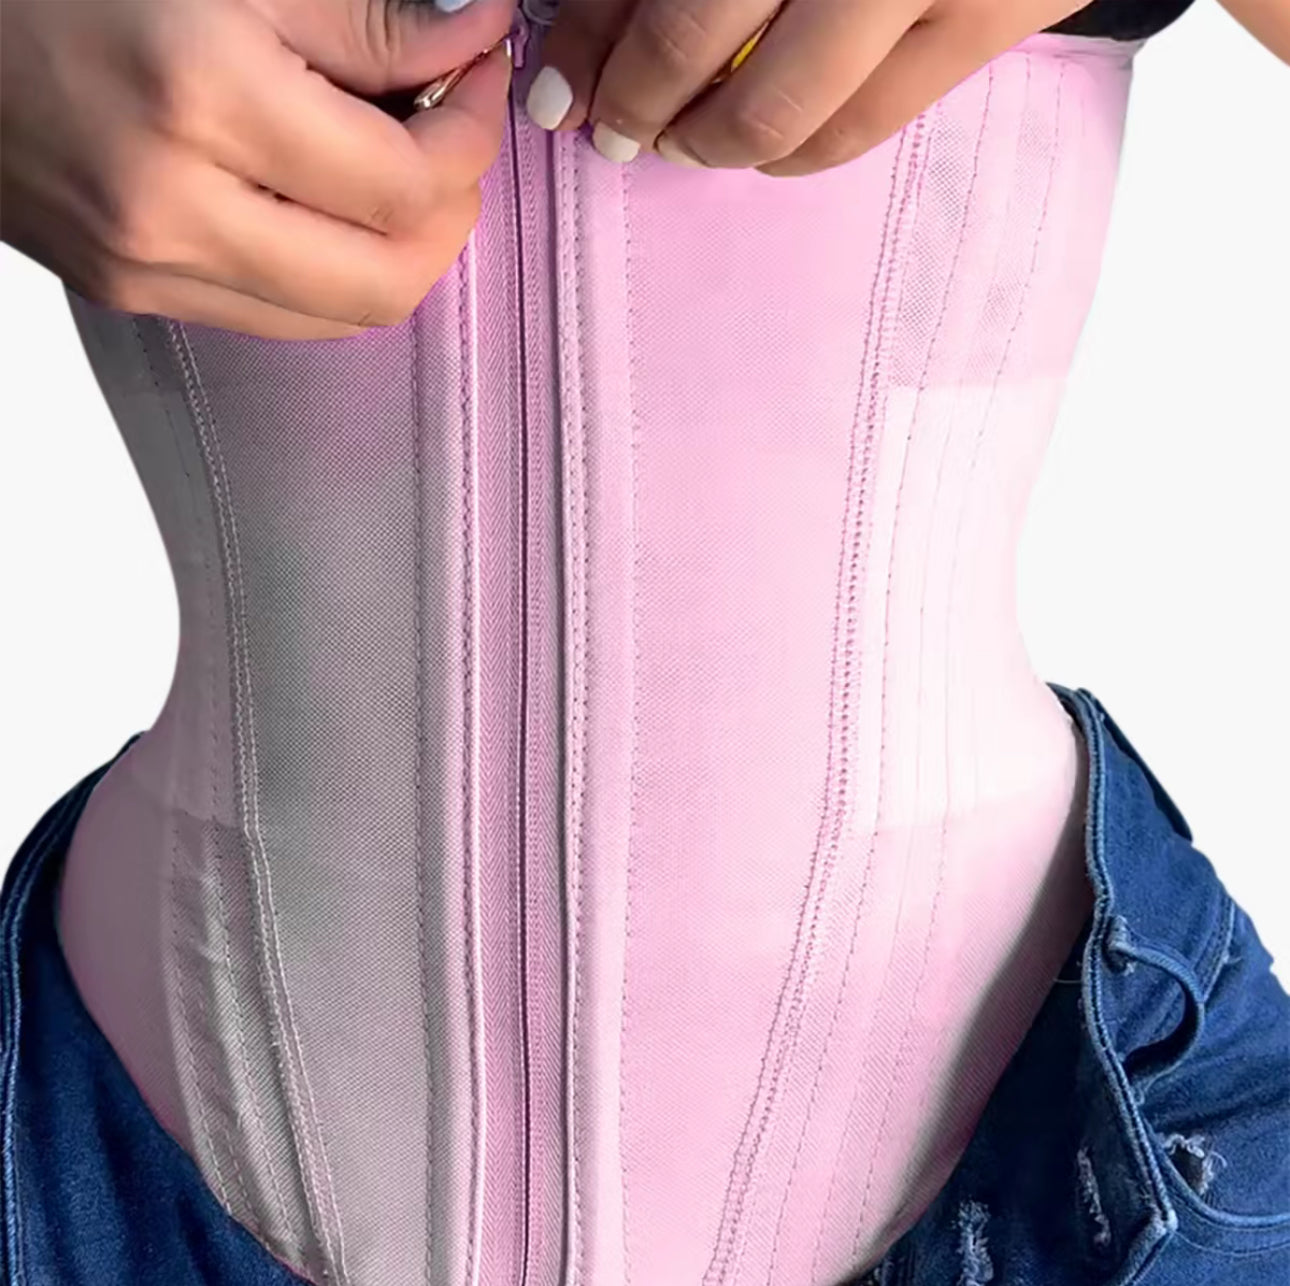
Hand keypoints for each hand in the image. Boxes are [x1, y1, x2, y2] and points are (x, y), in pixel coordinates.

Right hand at [0, 0, 512, 338]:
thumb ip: (364, 18)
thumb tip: (472, 39)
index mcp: (196, 95)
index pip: (402, 181)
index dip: (471, 134)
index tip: (477, 76)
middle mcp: (170, 206)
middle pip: (388, 279)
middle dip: (451, 213)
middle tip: (456, 137)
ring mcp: (144, 266)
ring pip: (341, 315)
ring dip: (400, 253)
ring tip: (400, 170)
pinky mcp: (128, 291)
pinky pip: (278, 316)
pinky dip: (333, 272)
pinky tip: (331, 206)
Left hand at [527, 0, 1083, 174]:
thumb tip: (580, 52)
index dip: (591, 45)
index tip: (559, 93)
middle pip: (694, 38)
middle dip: (637, 101)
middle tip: (620, 131)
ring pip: (778, 107)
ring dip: (711, 143)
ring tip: (688, 139)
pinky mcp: (992, 18)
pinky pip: (859, 127)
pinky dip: (794, 154)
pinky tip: (766, 147)